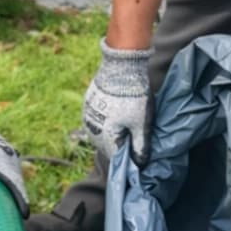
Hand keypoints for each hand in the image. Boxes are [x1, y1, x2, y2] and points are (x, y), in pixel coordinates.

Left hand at [0, 79, 28, 217]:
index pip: (14, 185)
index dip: (21, 201)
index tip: (25, 215)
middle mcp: (6, 155)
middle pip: (19, 180)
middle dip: (21, 197)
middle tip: (22, 215)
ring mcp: (7, 150)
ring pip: (17, 172)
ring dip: (18, 186)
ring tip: (18, 203)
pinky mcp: (5, 146)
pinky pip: (13, 164)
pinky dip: (14, 176)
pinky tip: (11, 184)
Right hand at [83, 37, 152, 164]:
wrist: (121, 66)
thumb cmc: (134, 97)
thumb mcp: (142, 123)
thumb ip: (141, 146)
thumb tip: (140, 164)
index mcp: (105, 137)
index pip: (117, 157)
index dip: (129, 157)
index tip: (139, 151)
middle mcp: (92, 130)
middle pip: (107, 146)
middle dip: (121, 144)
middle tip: (135, 135)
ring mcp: (87, 116)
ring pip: (101, 133)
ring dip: (112, 133)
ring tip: (128, 123)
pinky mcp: (87, 104)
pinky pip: (97, 119)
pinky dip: (107, 120)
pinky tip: (118, 113)